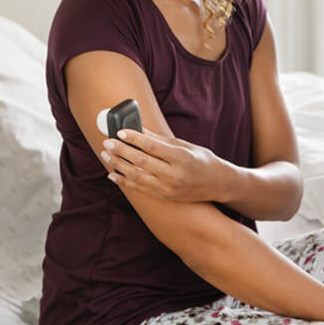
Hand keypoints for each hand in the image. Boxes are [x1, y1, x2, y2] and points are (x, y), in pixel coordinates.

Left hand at [100, 128, 226, 201]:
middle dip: (121, 151)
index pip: (152, 147)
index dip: (134, 138)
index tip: (119, 131)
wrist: (217, 183)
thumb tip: (138, 128)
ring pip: (136, 176)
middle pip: (141, 161)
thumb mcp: (184, 145)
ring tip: (106, 155)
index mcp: (181, 158)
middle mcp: (174, 175)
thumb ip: (159, 139)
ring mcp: (168, 188)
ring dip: (118, 165)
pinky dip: (124, 180)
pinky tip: (112, 173)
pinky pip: (139, 188)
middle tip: (107, 142)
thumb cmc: (201, 159)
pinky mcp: (164, 196)